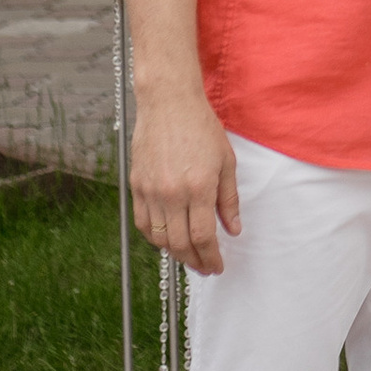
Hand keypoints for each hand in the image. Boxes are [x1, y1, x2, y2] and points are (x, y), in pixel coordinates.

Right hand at [130, 85, 240, 273]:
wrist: (169, 103)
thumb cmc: (202, 128)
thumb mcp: (226, 162)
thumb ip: (229, 200)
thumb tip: (233, 229)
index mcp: (199, 187)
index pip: (203, 236)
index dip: (211, 257)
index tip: (217, 266)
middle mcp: (172, 193)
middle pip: (179, 243)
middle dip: (194, 261)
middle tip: (205, 267)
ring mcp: (150, 190)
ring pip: (158, 238)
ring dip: (174, 253)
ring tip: (188, 255)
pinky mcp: (136, 185)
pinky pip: (143, 222)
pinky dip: (154, 237)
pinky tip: (166, 238)